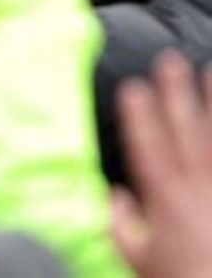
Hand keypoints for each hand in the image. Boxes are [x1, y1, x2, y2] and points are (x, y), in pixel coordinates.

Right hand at [111, 51, 211, 277]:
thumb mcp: (136, 258)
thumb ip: (120, 223)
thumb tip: (115, 195)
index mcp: (164, 200)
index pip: (148, 147)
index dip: (140, 115)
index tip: (133, 86)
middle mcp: (196, 188)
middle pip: (185, 131)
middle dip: (176, 92)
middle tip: (171, 60)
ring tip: (210, 71)